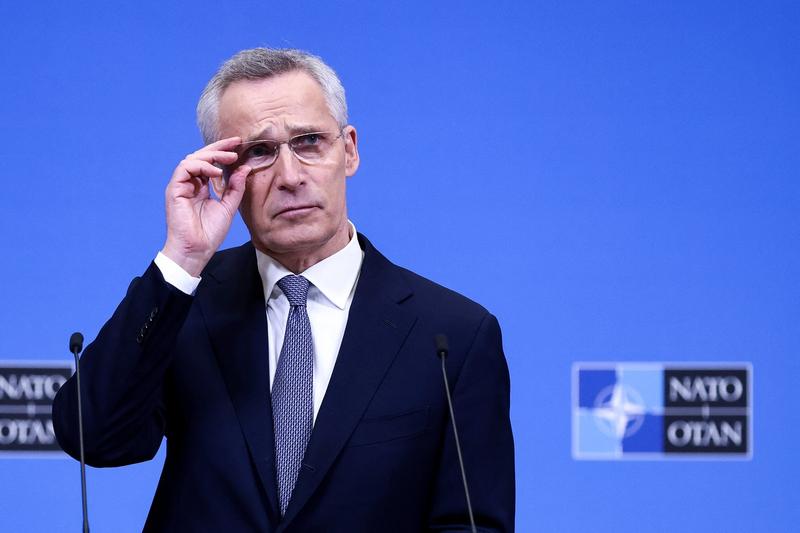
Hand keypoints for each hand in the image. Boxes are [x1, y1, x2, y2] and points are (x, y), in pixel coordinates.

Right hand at [161, 137, 250, 276]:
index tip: (239, 145)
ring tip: (230, 157)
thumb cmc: (210, 233)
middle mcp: (189, 183)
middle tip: (236, 142)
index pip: (211, 163)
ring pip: (192, 159)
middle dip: (219, 147)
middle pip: (201, 156)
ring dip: (212, 155)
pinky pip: (185, 168)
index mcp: (200, 187)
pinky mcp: (174, 189)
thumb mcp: (228, 207)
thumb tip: (244, 168)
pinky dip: (202, 166)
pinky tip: (216, 172)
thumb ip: (235, 187)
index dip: (223, 152)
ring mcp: (180, 186)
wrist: (197, 250)